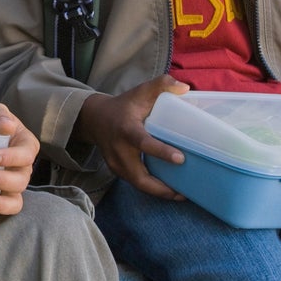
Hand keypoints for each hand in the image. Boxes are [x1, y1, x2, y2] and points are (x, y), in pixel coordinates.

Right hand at [75, 75, 189, 200]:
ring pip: (138, 184)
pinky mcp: (117, 171)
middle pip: (139, 177)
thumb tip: (184, 88)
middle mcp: (119, 150)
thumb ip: (161, 85)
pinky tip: (169, 189)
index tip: (181, 158)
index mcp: (126, 129)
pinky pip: (136, 183)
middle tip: (185, 193)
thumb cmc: (124, 105)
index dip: (161, 151)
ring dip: (159, 192)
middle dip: (161, 188)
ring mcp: (116, 163)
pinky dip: (152, 188)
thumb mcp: (140, 91)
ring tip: (182, 195)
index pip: (143, 142)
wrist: (95, 119)